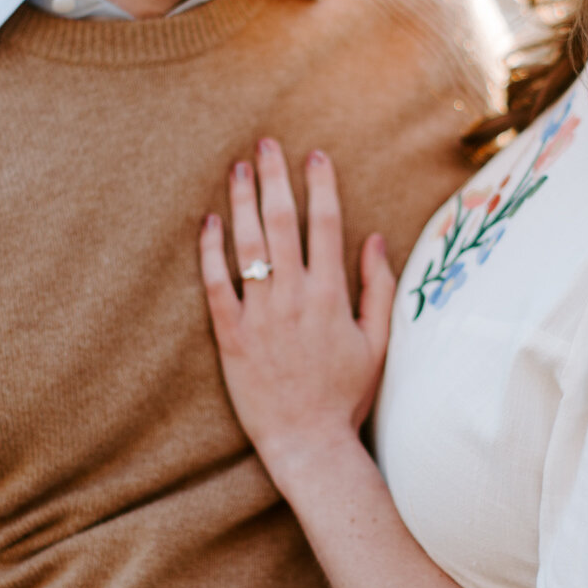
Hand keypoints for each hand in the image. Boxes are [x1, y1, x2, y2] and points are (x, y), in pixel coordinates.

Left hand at [199, 141, 395, 487]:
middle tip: (265, 143)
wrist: (309, 444)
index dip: (320, 186)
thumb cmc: (346, 396)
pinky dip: (211, 251)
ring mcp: (260, 316)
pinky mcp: (231, 337)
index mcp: (332, 296)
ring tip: (237, 168)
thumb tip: (374, 238)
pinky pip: (216, 285)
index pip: (325, 225)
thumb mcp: (378, 342)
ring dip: (242, 201)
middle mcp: (295, 298)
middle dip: (275, 178)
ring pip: (247, 246)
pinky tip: (209, 221)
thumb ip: (377, 288)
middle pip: (282, 223)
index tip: (314, 156)